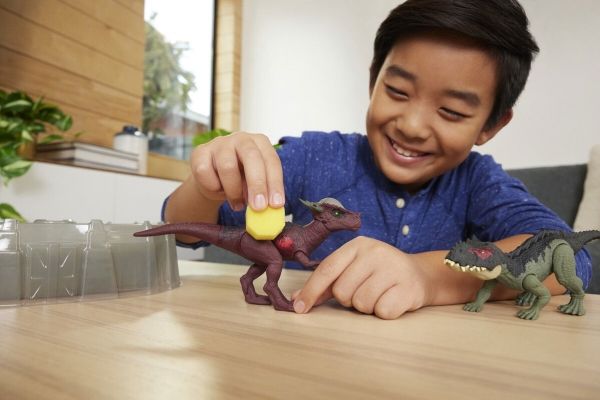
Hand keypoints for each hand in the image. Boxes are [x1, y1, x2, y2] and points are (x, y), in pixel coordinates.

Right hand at [190, 131, 284, 210]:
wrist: (212, 178)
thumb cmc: (240, 179)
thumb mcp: (255, 184)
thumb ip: (263, 193)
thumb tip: (270, 208)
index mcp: (260, 142)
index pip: (271, 161)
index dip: (275, 183)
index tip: (276, 204)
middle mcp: (241, 138)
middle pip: (252, 158)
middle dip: (257, 185)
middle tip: (258, 207)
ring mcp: (219, 143)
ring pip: (227, 167)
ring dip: (233, 191)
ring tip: (237, 203)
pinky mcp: (200, 152)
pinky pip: (205, 172)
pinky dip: (212, 186)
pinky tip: (217, 188)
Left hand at [292, 236, 430, 318]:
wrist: (420, 275)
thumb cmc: (379, 274)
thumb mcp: (354, 269)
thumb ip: (326, 283)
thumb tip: (297, 299)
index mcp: (357, 245)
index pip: (327, 269)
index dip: (311, 290)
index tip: (299, 308)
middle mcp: (375, 252)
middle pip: (342, 291)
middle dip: (349, 299)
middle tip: (364, 291)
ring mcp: (393, 268)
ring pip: (361, 303)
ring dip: (367, 307)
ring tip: (379, 295)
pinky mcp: (408, 288)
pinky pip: (382, 311)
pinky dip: (384, 311)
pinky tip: (392, 300)